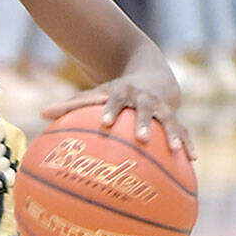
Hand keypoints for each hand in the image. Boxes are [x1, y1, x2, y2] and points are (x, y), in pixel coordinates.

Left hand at [42, 77, 195, 160]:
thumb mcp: (95, 95)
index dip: (110, 109)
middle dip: (144, 122)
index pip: (114, 99)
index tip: (104, 123)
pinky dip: (189, 143)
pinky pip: (184, 131)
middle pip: (145, 109)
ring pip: (169, 120)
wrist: (151, 76)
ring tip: (178, 151)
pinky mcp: (175, 117)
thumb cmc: (115, 93)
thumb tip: (41, 114)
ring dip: (174, 134)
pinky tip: (193, 160)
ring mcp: (162, 107)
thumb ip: (71, 106)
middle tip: (142, 138)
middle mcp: (144, 98)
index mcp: (122, 92)